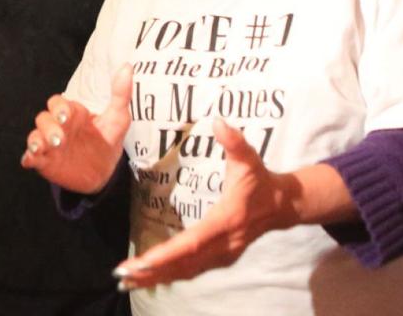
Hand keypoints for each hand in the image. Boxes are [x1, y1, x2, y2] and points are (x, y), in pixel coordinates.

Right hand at [20, 64, 132, 194]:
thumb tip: (127, 67)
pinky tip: (29, 160)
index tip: (66, 116)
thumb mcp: (118, 118)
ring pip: (35, 135)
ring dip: (37, 140)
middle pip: (43, 118)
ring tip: (45, 148)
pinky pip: (30, 157)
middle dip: (48, 126)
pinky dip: (28, 157)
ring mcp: (49, 144)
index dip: (59, 107)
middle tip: (59, 138)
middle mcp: (58, 126)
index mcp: (73, 114)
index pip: (58, 103)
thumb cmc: (107, 139)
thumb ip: (121, 94)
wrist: (104, 172)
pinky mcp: (45, 161)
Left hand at [114, 118, 288, 289]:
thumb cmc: (260, 179)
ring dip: (156, 278)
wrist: (282, 205)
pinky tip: (148, 279)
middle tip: (121, 275)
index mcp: (226, 221)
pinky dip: (168, 276)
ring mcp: (223, 255)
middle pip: (184, 263)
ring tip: (126, 281)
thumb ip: (234, 141)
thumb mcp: (249, 158)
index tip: (142, 261)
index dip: (167, 253)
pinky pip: (191, 272)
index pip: (193, 241)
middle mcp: (224, 244)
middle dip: (152, 271)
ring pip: (186, 272)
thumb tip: (218, 121)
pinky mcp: (220, 259)